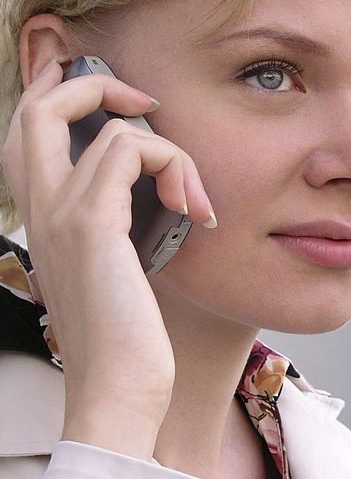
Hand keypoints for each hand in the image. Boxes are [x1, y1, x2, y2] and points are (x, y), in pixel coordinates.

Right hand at [1, 59, 214, 458]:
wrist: (118, 395)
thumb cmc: (128, 346)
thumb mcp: (120, 276)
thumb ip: (123, 231)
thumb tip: (161, 197)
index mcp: (42, 223)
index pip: (26, 134)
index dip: (62, 96)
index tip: (124, 102)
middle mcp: (40, 211)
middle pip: (36, 108)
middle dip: (93, 83)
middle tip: (145, 102)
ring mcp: (59, 215)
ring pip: (101, 124)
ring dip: (167, 148)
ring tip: (192, 199)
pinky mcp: (92, 225)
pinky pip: (130, 149)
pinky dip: (174, 165)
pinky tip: (196, 212)